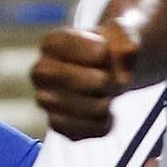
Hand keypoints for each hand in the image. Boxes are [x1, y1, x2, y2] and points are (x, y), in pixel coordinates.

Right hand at [31, 22, 137, 139]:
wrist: (111, 71)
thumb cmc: (112, 50)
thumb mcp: (122, 35)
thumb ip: (125, 40)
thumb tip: (123, 61)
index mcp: (52, 44)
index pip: (66, 46)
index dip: (95, 52)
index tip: (106, 51)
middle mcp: (41, 73)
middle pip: (70, 80)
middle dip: (102, 80)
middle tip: (109, 77)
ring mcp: (47, 101)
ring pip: (82, 110)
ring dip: (105, 103)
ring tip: (106, 94)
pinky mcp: (59, 125)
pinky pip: (86, 131)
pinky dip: (105, 123)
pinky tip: (106, 112)